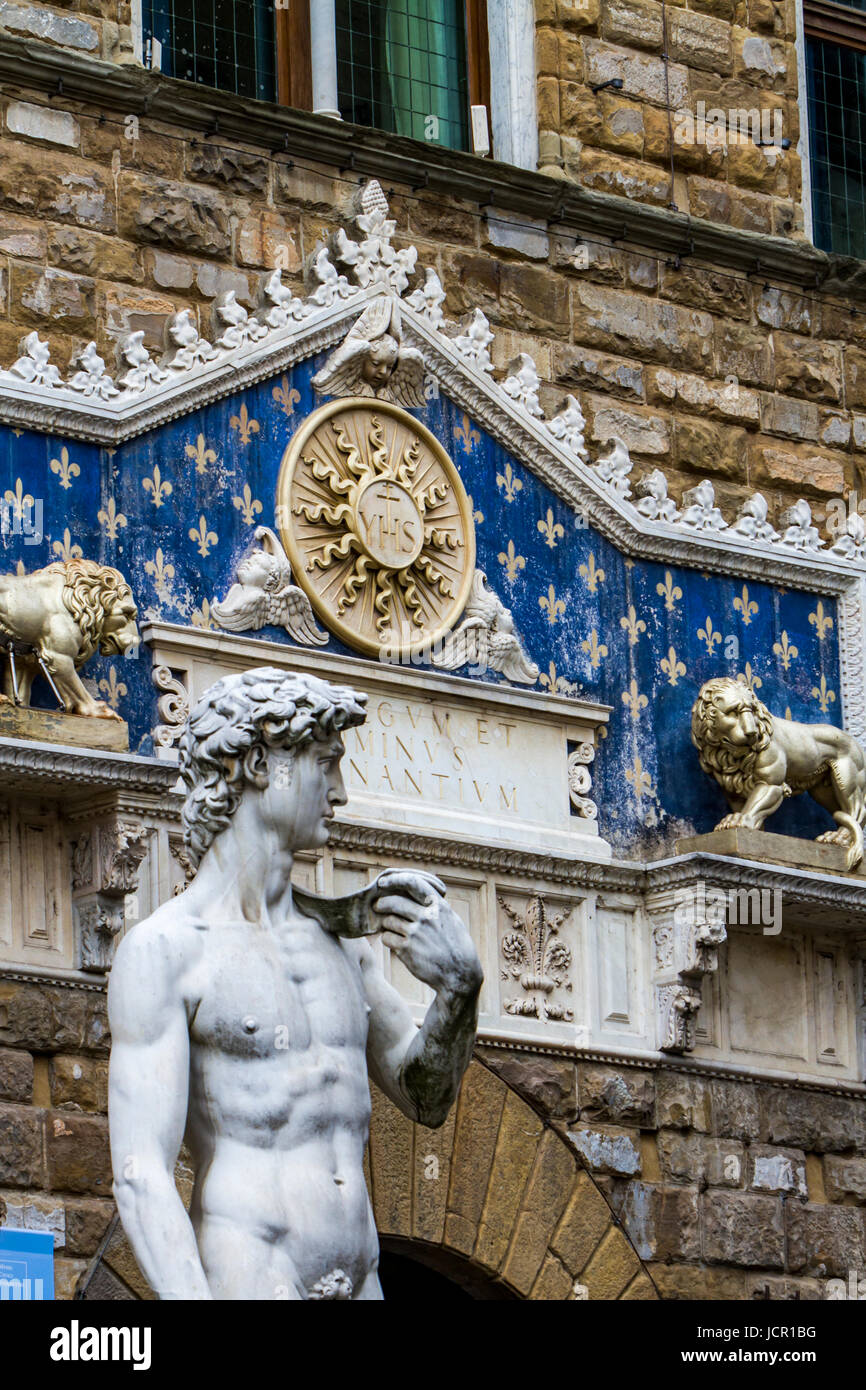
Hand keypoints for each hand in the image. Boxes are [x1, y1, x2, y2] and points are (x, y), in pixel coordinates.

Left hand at [371, 870, 481, 996]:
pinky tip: (396, 943)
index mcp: (439, 906)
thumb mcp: (452, 920)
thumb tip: (417, 893)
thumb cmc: (456, 947)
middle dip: (382, 904)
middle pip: (394, 902)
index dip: (395, 879)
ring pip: (388, 921)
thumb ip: (435, 906)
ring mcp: (416, 933)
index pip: (413, 883)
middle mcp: (427, 917)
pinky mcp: (407, 950)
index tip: (383, 881)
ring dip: (386, 925)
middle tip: (378, 906)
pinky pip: (387, 938)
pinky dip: (389, 940)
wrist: (459, 975)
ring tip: (393, 929)